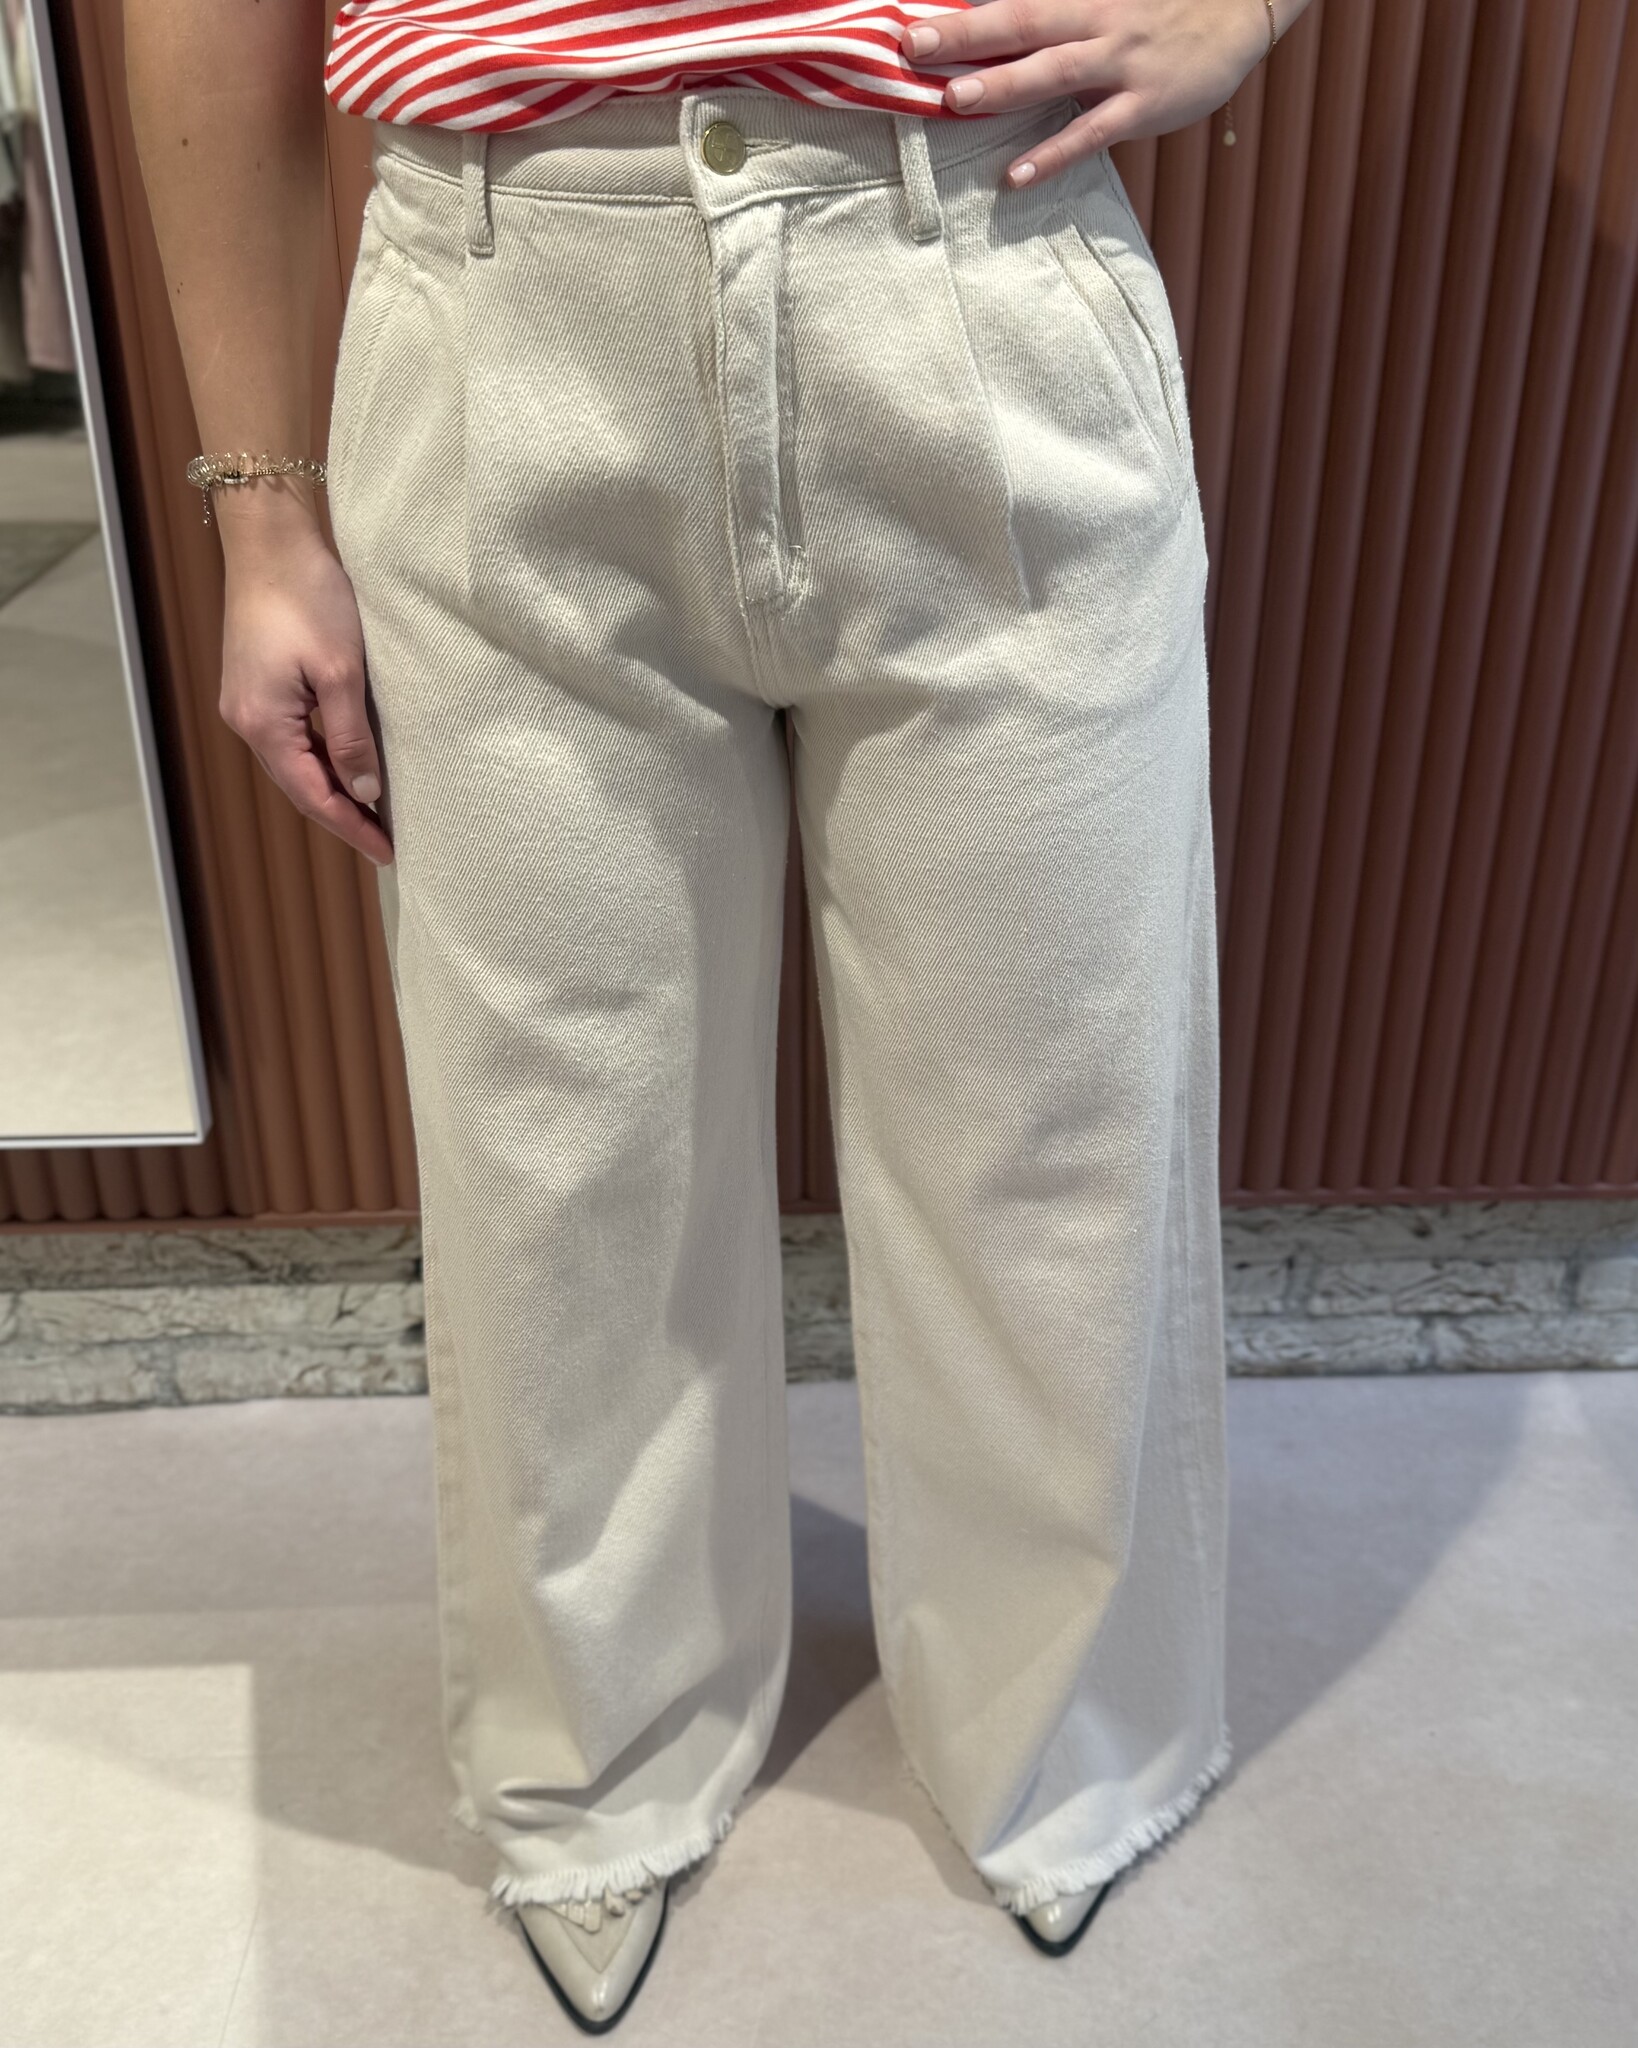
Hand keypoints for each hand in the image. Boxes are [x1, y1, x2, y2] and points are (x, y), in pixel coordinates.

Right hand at [218, 519, 393, 867]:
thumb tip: (365, 791)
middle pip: (300, 786)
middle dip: (344, 815)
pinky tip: (351, 763)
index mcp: (262, 724)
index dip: (351, 827)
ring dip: (334, 787)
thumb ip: (351, 737)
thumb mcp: (341, 673)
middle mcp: (245, 721)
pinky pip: (292, 738)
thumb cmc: (308, 598)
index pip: (313, 797)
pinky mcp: (256, 685)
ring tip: (376, 811)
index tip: (387, 852)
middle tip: (387, 841)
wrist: (271, 542)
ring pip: (296, 764)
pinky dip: (323, 758)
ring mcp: (247, 703)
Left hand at [899, 0, 1277, 188]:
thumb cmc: (1166, 9)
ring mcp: (1121, 63)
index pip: (1016, 0)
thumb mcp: (1111, 0)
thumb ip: (1060, 17)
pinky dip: (1052, 154)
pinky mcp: (1144, 103)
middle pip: (1021, 22)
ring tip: (953, 101)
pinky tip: (1015, 175)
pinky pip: (1091, 132)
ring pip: (1051, 71)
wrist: (1244, 11)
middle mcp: (1098, 21)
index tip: (913, 18)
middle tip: (912, 47)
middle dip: (965, 35)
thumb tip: (999, 31)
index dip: (967, 9)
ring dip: (1001, 85)